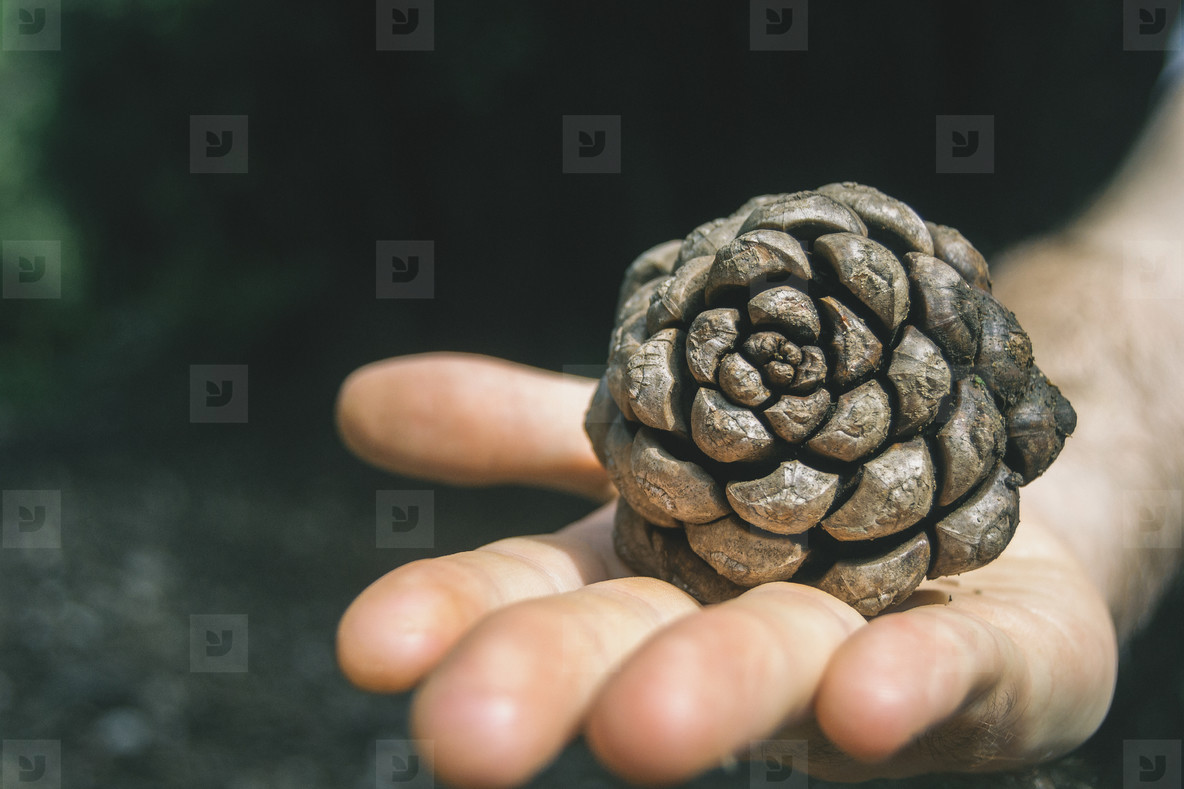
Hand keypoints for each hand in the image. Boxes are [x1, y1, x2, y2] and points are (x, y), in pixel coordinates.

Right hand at [334, 352, 1116, 786]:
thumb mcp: (644, 431)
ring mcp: (863, 651)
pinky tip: (868, 696)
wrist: (989, 482)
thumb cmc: (791, 477)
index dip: (453, 618)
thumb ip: (512, 427)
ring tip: (642, 726)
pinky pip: (955, 670)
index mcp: (646, 578)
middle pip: (634, 651)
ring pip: (779, 671)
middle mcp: (736, 632)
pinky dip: (908, 681)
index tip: (366, 644)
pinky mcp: (993, 658)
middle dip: (552, 687)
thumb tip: (356, 402)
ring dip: (709, 695)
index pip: (531, 596)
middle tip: (464, 740)